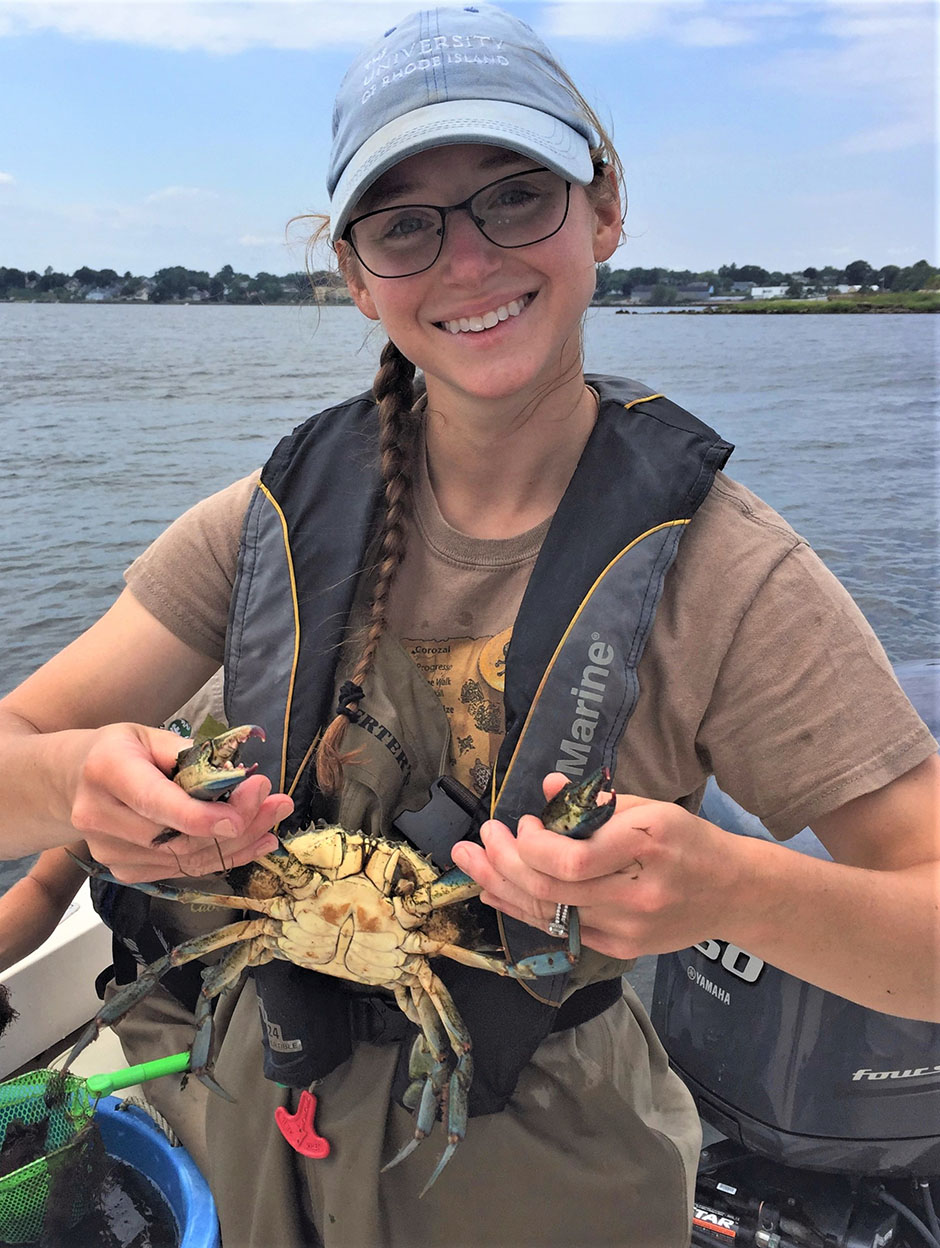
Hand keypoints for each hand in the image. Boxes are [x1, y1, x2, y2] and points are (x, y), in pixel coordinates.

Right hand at [70, 723, 291, 882]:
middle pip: (178, 836)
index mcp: (107, 771)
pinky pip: (182, 870)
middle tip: (277, 804)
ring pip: (185, 859)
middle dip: (237, 824)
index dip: (202, 816)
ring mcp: (109, 850)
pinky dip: (223, 857)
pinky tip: (254, 841)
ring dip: (238, 843)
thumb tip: (237, 775)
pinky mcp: (124, 871)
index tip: (246, 810)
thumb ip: (191, 755)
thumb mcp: (151, 735)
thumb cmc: (121, 752)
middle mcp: (100, 816)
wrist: (74, 781)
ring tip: (273, 819)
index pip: (157, 803)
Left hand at [450, 774, 733, 958]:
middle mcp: (635, 893)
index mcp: (645, 847)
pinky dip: (526, 910)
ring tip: (471, 867)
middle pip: (551, 889)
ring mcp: (629, 928)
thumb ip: (595, 802)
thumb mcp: (649, 807)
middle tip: (476, 843)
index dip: (532, 845)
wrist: (733, 891)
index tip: (521, 823)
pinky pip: (564, 930)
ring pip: (551, 913)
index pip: (570, 861)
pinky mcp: (623, 949)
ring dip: (503, 888)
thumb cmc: (687, 840)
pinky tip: (499, 894)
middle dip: (503, 864)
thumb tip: (548, 785)